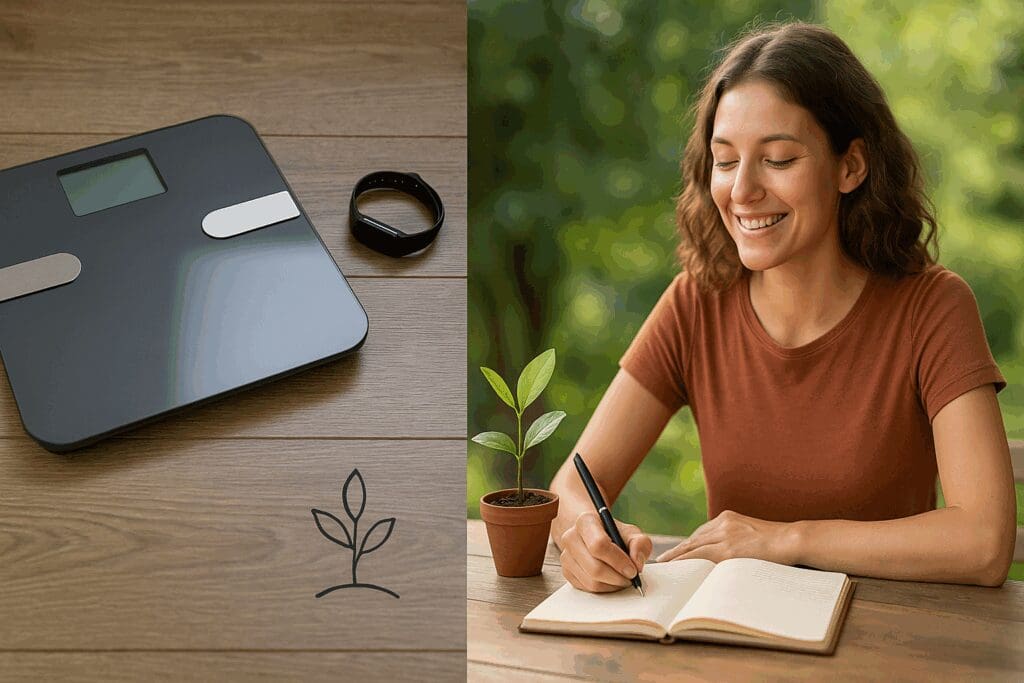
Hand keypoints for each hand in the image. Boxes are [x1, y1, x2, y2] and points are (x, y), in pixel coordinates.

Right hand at [559, 511, 652, 592]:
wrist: (595, 536)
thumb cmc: (614, 535)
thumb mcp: (631, 533)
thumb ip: (640, 544)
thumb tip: (637, 563)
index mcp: (585, 521)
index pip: (598, 545)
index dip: (618, 561)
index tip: (633, 570)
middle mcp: (570, 537)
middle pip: (594, 567)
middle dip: (617, 577)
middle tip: (630, 578)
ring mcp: (566, 556)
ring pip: (591, 581)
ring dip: (612, 585)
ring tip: (622, 579)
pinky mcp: (566, 571)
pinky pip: (586, 588)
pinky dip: (603, 589)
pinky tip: (611, 581)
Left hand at [656, 510, 797, 564]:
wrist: (793, 540)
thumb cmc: (779, 542)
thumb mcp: (753, 534)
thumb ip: (737, 539)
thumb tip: (727, 556)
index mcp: (728, 518)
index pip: (701, 533)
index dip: (688, 543)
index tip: (677, 551)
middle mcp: (723, 523)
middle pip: (693, 539)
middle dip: (677, 550)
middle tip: (662, 560)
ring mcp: (725, 535)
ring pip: (693, 547)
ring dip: (676, 557)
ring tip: (664, 566)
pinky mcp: (728, 549)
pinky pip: (700, 556)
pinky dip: (686, 562)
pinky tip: (677, 568)